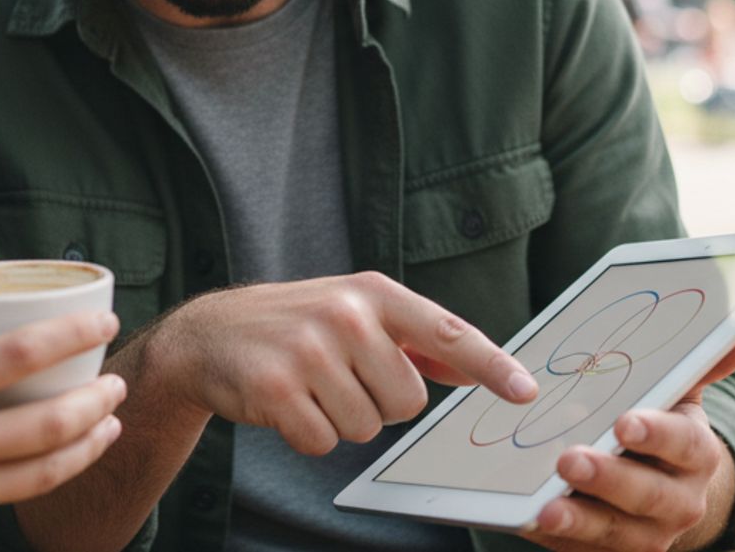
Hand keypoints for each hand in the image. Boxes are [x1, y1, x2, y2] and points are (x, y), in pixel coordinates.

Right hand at [0, 310, 125, 551]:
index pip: (22, 353)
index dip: (74, 333)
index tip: (103, 321)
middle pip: (53, 422)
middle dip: (100, 398)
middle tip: (115, 381)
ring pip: (45, 472)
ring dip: (90, 444)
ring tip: (109, 424)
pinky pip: (0, 499)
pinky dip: (31, 476)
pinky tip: (47, 460)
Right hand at [148, 272, 537, 454]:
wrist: (209, 335)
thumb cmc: (296, 325)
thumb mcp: (356, 312)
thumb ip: (414, 341)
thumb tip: (474, 368)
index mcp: (374, 292)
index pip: (446, 331)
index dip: (489, 364)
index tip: (525, 390)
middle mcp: (346, 315)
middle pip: (407, 401)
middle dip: (379, 403)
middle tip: (341, 379)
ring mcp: (309, 350)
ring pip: (367, 427)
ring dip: (342, 419)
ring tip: (311, 386)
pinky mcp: (276, 388)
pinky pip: (324, 442)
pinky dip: (309, 434)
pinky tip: (287, 403)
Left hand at [522, 331, 734, 551]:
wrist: (661, 491)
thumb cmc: (658, 426)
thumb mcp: (678, 392)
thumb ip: (700, 361)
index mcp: (698, 452)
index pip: (684, 443)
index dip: (656, 434)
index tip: (623, 422)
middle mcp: (681, 500)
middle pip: (647, 493)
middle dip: (608, 478)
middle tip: (568, 460)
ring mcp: (649, 534)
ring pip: (617, 532)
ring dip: (580, 521)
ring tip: (547, 508)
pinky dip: (562, 540)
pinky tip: (531, 522)